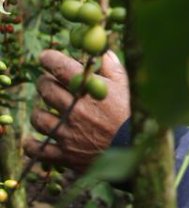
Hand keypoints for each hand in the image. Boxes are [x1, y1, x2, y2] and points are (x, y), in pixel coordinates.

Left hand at [24, 50, 130, 170]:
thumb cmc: (133, 114)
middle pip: (46, 89)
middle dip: (44, 82)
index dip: (50, 59)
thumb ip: (113, 68)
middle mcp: (75, 109)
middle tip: (47, 82)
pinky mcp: (64, 154)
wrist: (136, 149)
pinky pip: (37, 148)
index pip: (61, 67)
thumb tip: (103, 53)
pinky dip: (33, 143)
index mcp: (90, 90)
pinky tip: (35, 138)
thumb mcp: (127, 87)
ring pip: (38, 117)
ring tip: (44, 110)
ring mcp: (68, 132)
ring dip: (39, 111)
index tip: (46, 56)